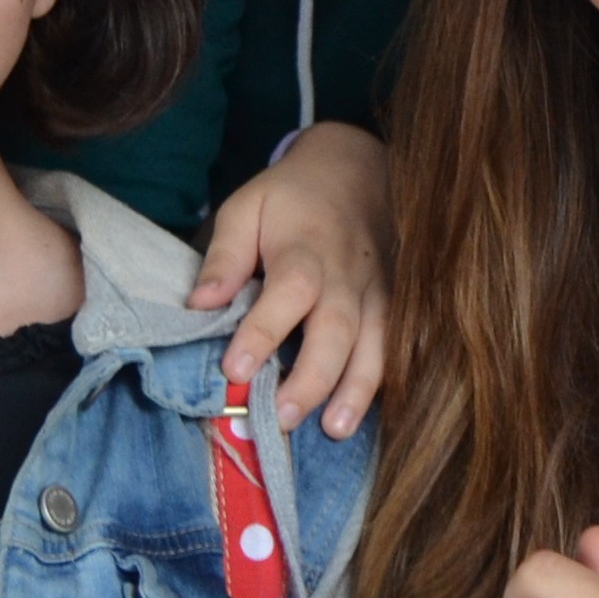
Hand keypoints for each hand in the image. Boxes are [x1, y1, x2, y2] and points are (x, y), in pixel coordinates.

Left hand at [195, 121, 392, 435]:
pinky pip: (398, 343)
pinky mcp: (397, 302)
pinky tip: (372, 413)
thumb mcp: (247, 208)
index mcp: (305, 251)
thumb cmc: (290, 197)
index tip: (234, 370)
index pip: (287, 294)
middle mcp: (346, 275)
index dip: (262, 333)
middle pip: (336, 329)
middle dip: (312, 377)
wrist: (356, 167)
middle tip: (282, 418)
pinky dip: (388, 378)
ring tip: (334, 430)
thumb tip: (200, 305)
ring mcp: (378, 291)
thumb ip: (225, 257)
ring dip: (357, 389)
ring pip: (376, 342)